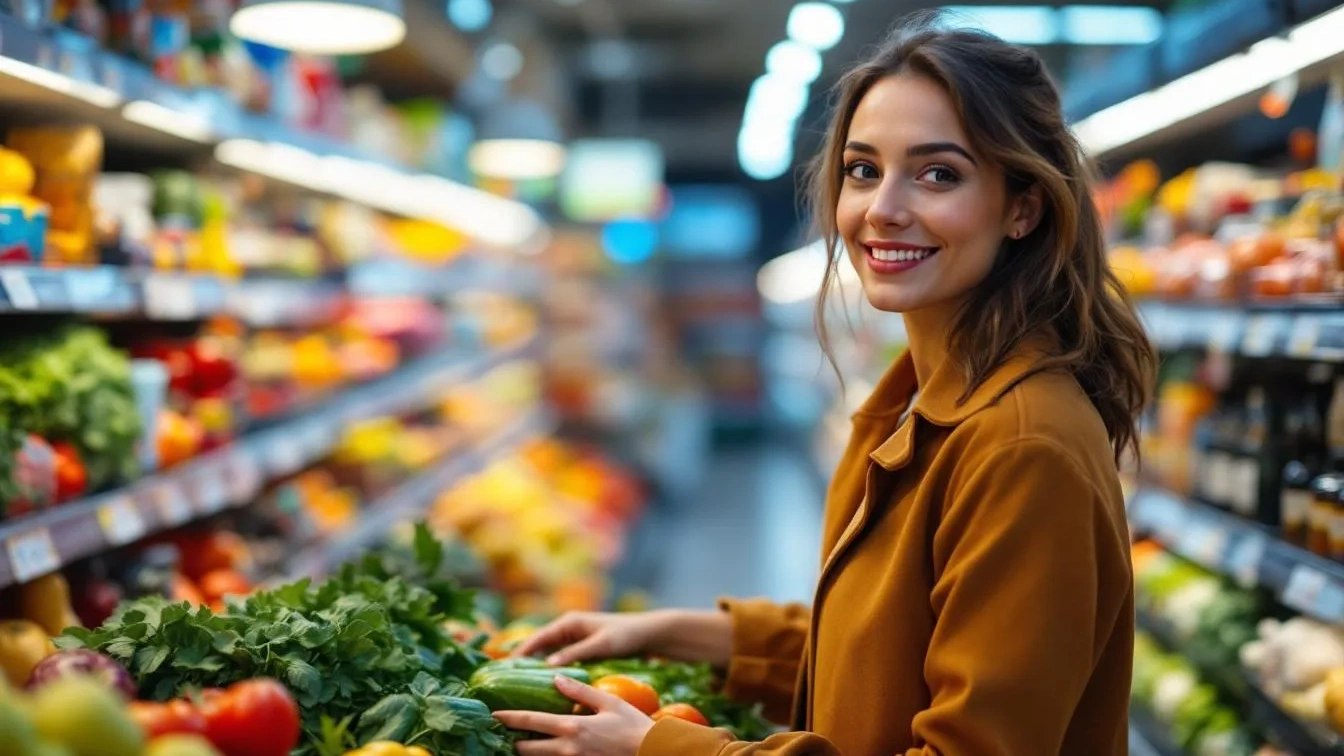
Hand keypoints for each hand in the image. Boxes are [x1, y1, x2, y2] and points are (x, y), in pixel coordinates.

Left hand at [494, 675, 653, 755]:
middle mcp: (567, 748)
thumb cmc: (633, 726)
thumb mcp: (608, 702)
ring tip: (517, 743)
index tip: (493, 714)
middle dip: (512, 741)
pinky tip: (542, 750)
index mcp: (572, 727)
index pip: (530, 721)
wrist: (652, 753)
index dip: (508, 718)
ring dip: (526, 752)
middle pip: (526, 748)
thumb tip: (556, 678)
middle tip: (501, 733)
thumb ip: (579, 691)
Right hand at [514, 609, 732, 667]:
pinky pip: (560, 660)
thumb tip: (548, 667)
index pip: (538, 638)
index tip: (503, 666)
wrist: (649, 633)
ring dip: (536, 667)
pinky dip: (551, 670)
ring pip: (548, 654)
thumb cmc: (625, 635)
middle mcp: (568, 629)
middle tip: (504, 680)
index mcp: (569, 622)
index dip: (520, 652)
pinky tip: (545, 686)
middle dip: (523, 661)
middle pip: (539, 646)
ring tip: (519, 685)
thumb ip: (575, 654)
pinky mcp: (582, 649)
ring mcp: (575, 639)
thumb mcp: (600, 645)